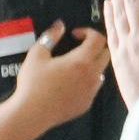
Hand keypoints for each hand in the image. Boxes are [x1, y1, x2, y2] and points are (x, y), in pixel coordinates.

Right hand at [0, 23, 110, 137]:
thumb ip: (50, 37)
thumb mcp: (37, 55)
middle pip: (106, 54)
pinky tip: (71, 84)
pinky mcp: (87, 103)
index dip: (88, 32)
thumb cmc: (33, 83)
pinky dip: (87, 81)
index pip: (98, 39)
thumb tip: (60, 25)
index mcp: (81, 60)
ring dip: (92, 65)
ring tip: (74, 67)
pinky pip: (93, 87)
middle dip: (95, 47)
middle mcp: (92, 75)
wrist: (32, 114)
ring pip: (101, 72)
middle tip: (79, 47)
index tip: (75, 35)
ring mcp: (91, 91)